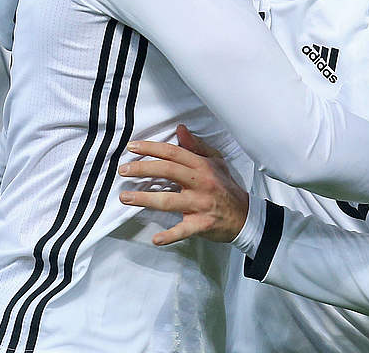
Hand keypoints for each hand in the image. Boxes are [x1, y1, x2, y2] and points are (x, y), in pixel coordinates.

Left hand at [117, 125, 248, 245]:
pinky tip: (156, 238)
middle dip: (143, 169)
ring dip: (145, 199)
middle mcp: (201, 182)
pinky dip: (170, 236)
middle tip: (123, 170)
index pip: (173, 153)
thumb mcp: (216, 161)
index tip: (132, 147)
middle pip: (168, 171)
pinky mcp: (201, 224)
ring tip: (125, 197)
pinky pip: (183, 230)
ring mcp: (200, 204)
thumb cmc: (226, 187)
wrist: (245, 215)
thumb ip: (196, 146)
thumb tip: (180, 129)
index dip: (151, 148)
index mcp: (202, 166)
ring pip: (169, 200)